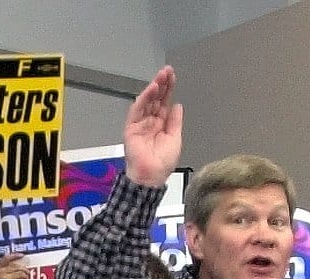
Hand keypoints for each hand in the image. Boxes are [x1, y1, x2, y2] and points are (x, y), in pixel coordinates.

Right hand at [0, 252, 27, 278]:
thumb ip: (5, 270)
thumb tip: (17, 266)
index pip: (6, 259)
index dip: (14, 256)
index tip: (21, 255)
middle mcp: (1, 273)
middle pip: (17, 266)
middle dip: (24, 270)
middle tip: (26, 272)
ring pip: (21, 273)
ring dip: (25, 277)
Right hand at [124, 66, 182, 187]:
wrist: (151, 176)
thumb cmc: (162, 162)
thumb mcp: (175, 138)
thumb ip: (175, 121)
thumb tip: (177, 105)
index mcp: (161, 124)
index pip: (164, 103)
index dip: (169, 90)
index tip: (173, 77)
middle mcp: (150, 121)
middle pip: (156, 99)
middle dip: (162, 85)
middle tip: (167, 71)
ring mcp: (140, 124)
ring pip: (147, 102)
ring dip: (153, 88)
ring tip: (161, 77)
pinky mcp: (131, 127)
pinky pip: (137, 110)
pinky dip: (144, 99)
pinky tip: (151, 89)